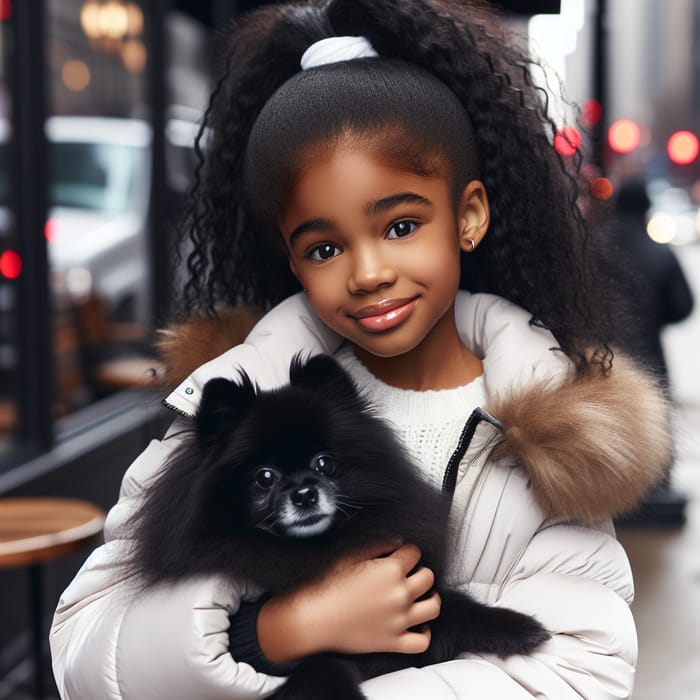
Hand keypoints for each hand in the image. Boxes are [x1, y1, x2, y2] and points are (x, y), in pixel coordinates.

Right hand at [257, 542, 439, 662]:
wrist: (312, 618)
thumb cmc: (326, 585)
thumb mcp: (350, 554)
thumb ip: (379, 545)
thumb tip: (398, 542)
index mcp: (390, 570)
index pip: (414, 553)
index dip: (406, 552)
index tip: (398, 555)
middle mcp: (400, 594)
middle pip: (428, 577)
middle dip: (419, 571)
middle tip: (406, 573)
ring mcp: (399, 620)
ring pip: (433, 607)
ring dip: (429, 597)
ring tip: (417, 595)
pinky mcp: (393, 642)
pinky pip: (422, 641)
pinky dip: (424, 632)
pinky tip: (415, 624)